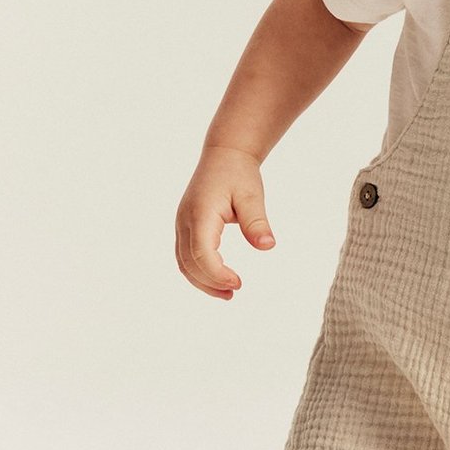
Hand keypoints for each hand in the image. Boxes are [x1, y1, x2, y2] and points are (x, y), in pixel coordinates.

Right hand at [176, 146, 276, 299]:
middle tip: (236, 292)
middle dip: (210, 282)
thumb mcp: (252, 196)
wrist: (223, 155)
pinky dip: (199, 272)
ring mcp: (182, 224)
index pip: (201, 252)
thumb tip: (268, 246)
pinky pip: (186, 256)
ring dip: (203, 281)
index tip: (239, 283)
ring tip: (229, 294)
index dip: (217, 273)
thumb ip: (257, 221)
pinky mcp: (186, 227)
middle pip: (188, 262)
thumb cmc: (238, 174)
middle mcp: (185, 221)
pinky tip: (219, 279)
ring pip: (184, 262)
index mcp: (200, 213)